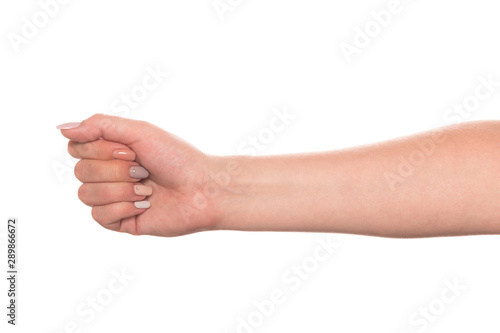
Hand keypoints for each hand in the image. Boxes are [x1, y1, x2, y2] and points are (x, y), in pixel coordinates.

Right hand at [59, 114, 219, 236]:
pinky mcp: (121, 221)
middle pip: (80, 171)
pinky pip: (100, 216)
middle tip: (144, 169)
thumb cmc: (177, 158)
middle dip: (116, 169)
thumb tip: (62, 129)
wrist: (203, 188)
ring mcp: (114, 199)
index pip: (76, 148)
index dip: (99, 150)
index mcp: (111, 151)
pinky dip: (124, 206)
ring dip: (121, 188)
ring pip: (86, 194)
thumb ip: (100, 125)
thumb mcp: (140, 132)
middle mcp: (109, 174)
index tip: (131, 150)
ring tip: (147, 188)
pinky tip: (146, 204)